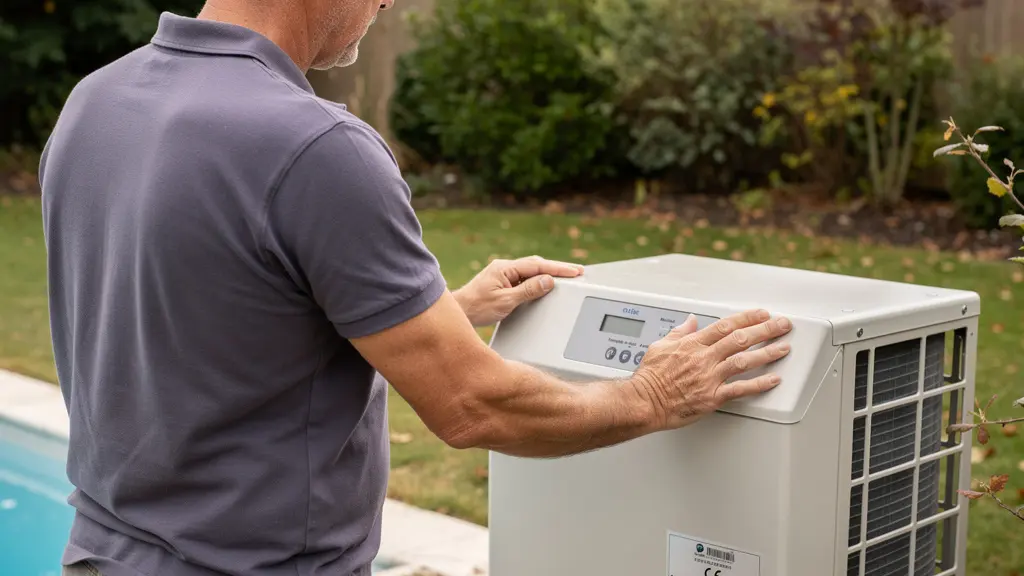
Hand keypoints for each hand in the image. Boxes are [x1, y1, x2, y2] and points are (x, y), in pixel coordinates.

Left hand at [453, 255, 583, 326]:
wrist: (459, 312)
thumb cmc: (477, 307)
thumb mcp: (505, 301)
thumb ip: (528, 290)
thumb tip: (547, 281)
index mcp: (505, 268)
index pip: (537, 265)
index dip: (558, 268)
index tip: (574, 270)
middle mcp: (504, 267)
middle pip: (537, 264)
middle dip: (557, 268)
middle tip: (577, 272)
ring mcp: (503, 274)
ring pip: (531, 271)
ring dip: (548, 273)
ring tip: (566, 277)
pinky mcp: (502, 282)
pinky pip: (525, 278)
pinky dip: (538, 280)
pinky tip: (545, 284)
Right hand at [631, 309, 792, 430]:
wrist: (643, 401)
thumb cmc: (649, 378)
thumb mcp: (659, 346)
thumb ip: (678, 332)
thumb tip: (690, 321)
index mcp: (692, 343)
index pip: (725, 325)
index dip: (747, 318)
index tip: (761, 314)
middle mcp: (704, 358)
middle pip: (740, 339)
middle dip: (765, 330)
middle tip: (782, 325)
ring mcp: (709, 377)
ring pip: (744, 361)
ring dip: (767, 353)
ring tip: (784, 348)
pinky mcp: (712, 397)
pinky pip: (740, 389)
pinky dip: (759, 384)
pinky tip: (773, 379)